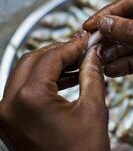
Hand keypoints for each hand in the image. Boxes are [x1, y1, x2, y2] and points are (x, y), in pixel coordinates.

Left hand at [0, 33, 109, 150]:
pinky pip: (23, 90)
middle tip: (81, 50)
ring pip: (25, 73)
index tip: (85, 41)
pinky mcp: (8, 122)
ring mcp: (5, 115)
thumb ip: (92, 74)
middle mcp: (9, 105)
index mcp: (29, 99)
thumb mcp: (93, 109)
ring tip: (76, 63)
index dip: (71, 46)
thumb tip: (92, 55)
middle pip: (32, 60)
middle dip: (59, 52)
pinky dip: (43, 80)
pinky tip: (64, 78)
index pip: (50, 57)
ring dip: (50, 64)